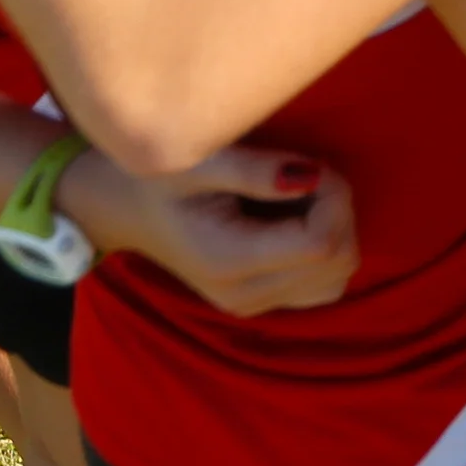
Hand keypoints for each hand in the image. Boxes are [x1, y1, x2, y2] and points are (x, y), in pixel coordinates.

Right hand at [66, 143, 359, 316]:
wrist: (127, 209)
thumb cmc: (159, 177)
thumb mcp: (200, 160)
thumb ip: (255, 170)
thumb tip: (313, 178)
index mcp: (229, 262)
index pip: (322, 244)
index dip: (335, 197)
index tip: (313, 165)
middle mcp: (245, 295)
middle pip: (339, 261)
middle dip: (338, 209)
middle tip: (306, 175)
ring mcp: (254, 304)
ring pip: (338, 276)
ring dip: (336, 229)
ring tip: (300, 198)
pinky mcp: (262, 301)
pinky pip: (323, 284)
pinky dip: (326, 250)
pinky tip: (297, 220)